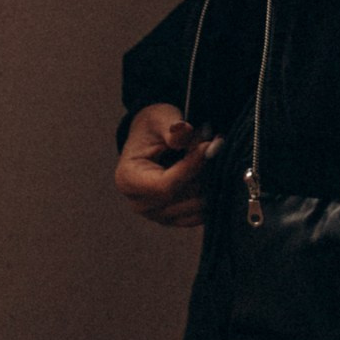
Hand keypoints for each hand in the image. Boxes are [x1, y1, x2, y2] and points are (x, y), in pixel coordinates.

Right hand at [114, 102, 223, 228]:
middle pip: (183, 197)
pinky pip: (200, 215)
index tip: (208, 146)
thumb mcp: (160, 120)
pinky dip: (209, 195)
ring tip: (206, 157)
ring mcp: (156, 215)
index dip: (191, 168)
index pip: (165, 186)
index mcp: (128, 180)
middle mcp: (140, 203)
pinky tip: (207, 173)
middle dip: (202, 171)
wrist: (152, 138)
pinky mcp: (173, 219)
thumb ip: (172, 129)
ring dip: (208, 181)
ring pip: (196, 206)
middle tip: (210, 145)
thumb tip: (183, 131)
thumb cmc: (154, 128)